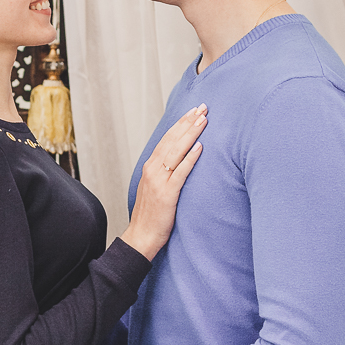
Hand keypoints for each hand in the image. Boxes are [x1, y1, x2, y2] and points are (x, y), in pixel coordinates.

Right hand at [121, 104, 206, 259]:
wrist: (141, 236)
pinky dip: (190, 158)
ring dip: (191, 134)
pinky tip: (199, 147)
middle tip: (202, 108)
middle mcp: (152, 169)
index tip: (192, 112)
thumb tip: (179, 161)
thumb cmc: (151, 215)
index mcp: (150, 166)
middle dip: (188, 122)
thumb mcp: (155, 188)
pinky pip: (180, 172)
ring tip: (203, 120)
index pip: (167, 139)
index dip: (180, 124)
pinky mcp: (167, 193)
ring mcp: (159, 181)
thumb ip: (165, 173)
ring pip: (176, 151)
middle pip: (172, 140)